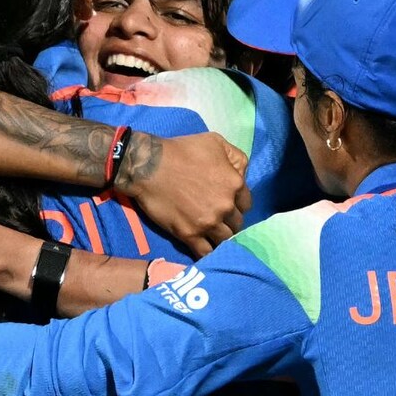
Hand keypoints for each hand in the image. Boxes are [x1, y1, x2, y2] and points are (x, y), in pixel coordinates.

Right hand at [117, 132, 250, 256]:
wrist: (148, 166)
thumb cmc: (181, 150)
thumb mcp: (215, 141)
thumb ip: (236, 157)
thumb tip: (243, 174)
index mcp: (234, 184)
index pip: (246, 204)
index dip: (237, 204)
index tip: (227, 205)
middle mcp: (225, 206)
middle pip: (237, 223)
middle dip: (229, 221)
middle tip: (218, 219)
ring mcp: (208, 223)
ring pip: (225, 239)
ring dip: (220, 237)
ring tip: (212, 235)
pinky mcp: (189, 235)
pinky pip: (205, 252)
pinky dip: (208, 253)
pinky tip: (206, 250)